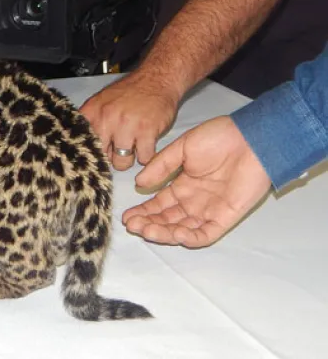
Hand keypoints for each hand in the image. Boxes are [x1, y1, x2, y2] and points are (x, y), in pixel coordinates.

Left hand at [79, 71, 178, 169]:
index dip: (90, 152)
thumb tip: (86, 144)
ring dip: (128, 159)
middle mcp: (106, 118)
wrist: (156, 79)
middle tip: (118, 148)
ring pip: (121, 162)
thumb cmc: (130, 92)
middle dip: (110, 157)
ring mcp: (126, 126)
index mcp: (92, 111)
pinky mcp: (146, 131)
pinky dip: (146, 156)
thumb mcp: (103, 101)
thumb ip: (92, 120)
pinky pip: (143, 158)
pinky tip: (146, 144)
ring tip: (133, 145)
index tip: (97, 154)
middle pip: (101, 155)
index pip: (82, 141)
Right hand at [122, 116, 272, 247]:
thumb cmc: (217, 139)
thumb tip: (139, 183)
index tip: (126, 216)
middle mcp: (193, 201)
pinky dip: (191, 237)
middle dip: (149, 224)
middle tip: (133, 226)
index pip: (159, 204)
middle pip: (167, 220)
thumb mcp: (182, 148)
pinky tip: (176, 233)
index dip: (143, 211)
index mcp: (183, 185)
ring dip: (164, 233)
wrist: (250, 139)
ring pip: (183, 229)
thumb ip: (161, 166)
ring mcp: (209, 210)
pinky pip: (206, 233)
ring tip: (147, 230)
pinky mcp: (226, 217)